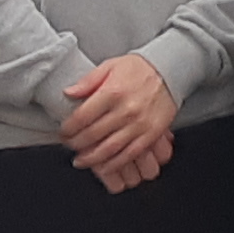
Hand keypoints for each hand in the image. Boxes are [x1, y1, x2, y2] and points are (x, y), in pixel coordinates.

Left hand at [64, 53, 177, 189]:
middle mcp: (125, 110)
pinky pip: (129, 155)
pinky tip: (103, 166)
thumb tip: (68, 93)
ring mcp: (139, 125)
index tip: (63, 132)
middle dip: (75, 144)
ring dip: (91, 159)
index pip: (81, 117)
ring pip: (108, 150)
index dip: (68, 129)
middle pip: (92, 135)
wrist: (170, 70)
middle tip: (70, 145)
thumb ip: (88, 81)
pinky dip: (114, 164)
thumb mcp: (110, 66)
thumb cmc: (139, 68)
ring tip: (81, 161)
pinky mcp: (151, 134)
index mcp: (112, 92)